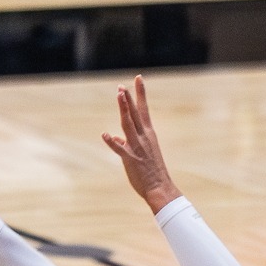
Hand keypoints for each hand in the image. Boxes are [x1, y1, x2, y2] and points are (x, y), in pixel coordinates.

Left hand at [102, 75, 181, 212]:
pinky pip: (120, 149)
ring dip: (124, 109)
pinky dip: (112, 142)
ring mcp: (138, 147)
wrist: (160, 187)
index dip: (140, 94)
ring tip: (119, 95)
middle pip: (135, 113)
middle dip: (129, 98)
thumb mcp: (140, 153)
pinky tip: (105, 135)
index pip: (143, 110)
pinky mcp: (131, 159)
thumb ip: (127, 144)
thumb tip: (116, 139)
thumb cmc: (150, 171)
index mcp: (148, 134)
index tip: (138, 79)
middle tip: (122, 85)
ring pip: (129, 125)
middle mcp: (144, 137)